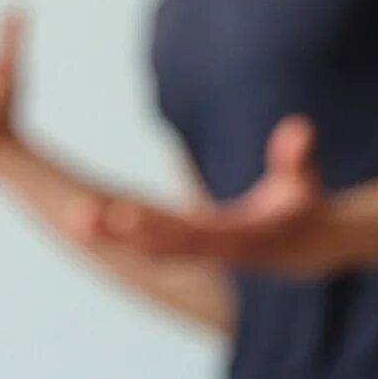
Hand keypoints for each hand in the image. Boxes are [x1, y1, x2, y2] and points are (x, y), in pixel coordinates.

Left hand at [73, 115, 338, 275]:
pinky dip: (115, 233)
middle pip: (158, 244)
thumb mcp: (304, 182)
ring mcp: (195, 251)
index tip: (122, 215)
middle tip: (79, 217)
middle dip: (119, 233)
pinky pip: (145, 242)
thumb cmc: (302, 206)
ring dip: (109, 236)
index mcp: (238, 238)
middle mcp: (210, 249)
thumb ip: (298, 156)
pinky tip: (81, 220)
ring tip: (72, 219)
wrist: (303, 247)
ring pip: (146, 246)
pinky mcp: (185, 245)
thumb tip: (300, 127)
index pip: (191, 234)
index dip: (156, 226)